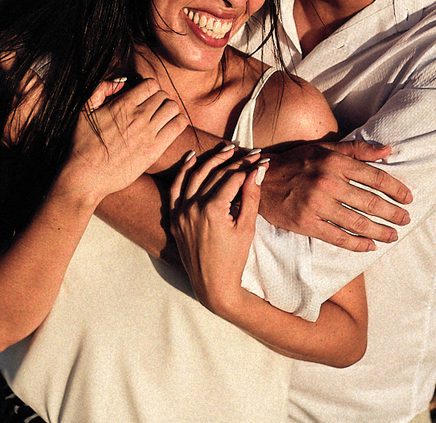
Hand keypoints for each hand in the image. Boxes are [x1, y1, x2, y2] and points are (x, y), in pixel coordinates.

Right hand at [57, 78, 187, 206]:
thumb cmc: (82, 144)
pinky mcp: (155, 150)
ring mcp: (148, 133)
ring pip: (173, 108)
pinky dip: (179, 122)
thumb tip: (122, 81)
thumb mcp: (83, 110)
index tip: (144, 96)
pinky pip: (179, 126)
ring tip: (162, 117)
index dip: (149, 88)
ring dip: (170, 109)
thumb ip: (100, 89)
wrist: (86, 176)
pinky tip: (170, 127)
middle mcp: (138, 116)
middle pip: (163, 95)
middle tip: (153, 108)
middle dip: (159, 99)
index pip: (150, 84)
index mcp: (122, 105)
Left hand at [168, 144, 264, 314]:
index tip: (261, 159)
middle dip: (234, 161)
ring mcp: (180, 212)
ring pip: (194, 176)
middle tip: (248, 152)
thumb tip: (258, 170)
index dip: (248, 166)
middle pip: (214, 174)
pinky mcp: (174, 217)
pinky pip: (176, 188)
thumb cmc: (233, 258)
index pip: (232, 178)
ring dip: (210, 160)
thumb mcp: (246, 228)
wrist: (212, 284)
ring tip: (226, 149)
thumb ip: (250, 197)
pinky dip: (183, 171)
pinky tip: (192, 157)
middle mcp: (192, 208)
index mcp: (212, 210)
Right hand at [259, 141, 411, 250]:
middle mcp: (327, 182)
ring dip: (380, 231)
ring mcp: (316, 205)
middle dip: (393, 213)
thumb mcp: (324, 149)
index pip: (375, 177)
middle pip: (370, 202)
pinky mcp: (306, 223)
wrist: (261, 179)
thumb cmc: (296, 162)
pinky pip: (338, 237)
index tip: (408, 198)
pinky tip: (369, 246)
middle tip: (406, 219)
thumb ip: (356, 150)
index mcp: (334, 162)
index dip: (395, 189)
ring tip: (393, 235)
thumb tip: (388, 151)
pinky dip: (357, 244)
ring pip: (357, 222)